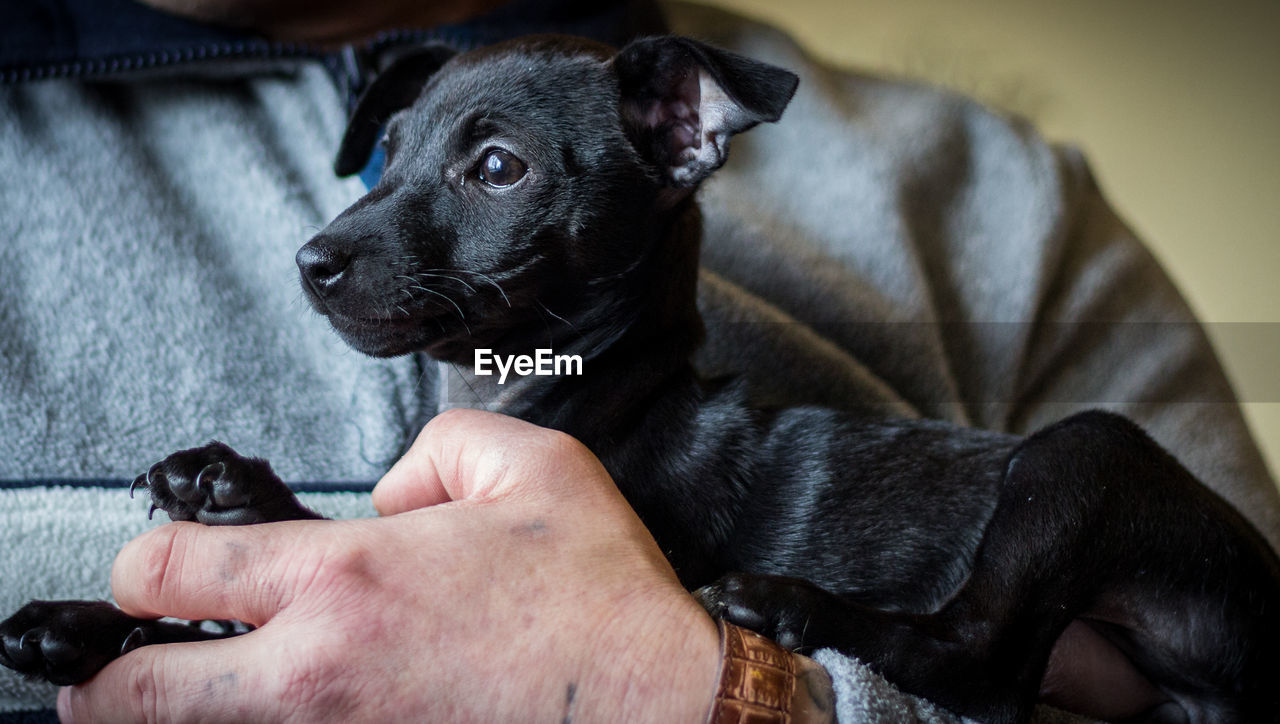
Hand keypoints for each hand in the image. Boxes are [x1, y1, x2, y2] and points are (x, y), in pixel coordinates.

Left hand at [58, 409, 719, 722]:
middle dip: (109, 679)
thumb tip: (389, 497)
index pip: (167, 574)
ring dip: (183, 714)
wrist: (658, 706)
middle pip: (131, 699)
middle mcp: (319, 675)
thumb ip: (431, 450)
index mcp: (347, 580)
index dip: (139, 567)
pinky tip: (308, 709)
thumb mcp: (530, 463)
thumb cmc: (599, 597)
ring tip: (205, 691)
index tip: (156, 571)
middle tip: (126, 664)